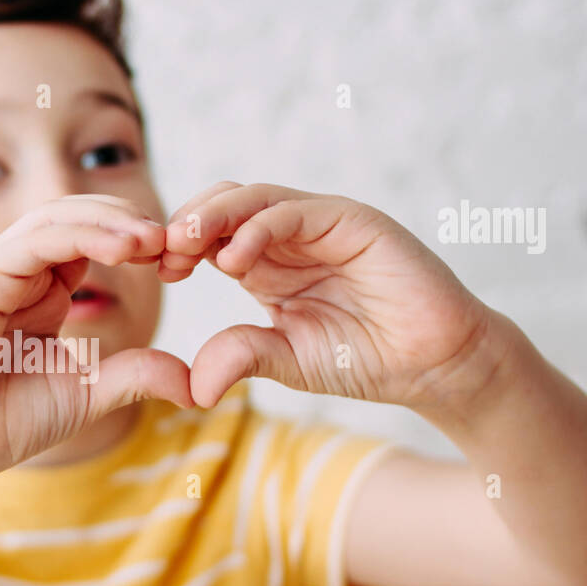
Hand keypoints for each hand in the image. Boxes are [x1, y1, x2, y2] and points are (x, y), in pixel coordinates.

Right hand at [0, 195, 192, 500]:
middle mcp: (15, 272)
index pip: (91, 240)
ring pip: (57, 218)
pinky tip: (123, 248)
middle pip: (77, 216)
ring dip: (111, 221)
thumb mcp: (87, 394)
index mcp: (39, 291)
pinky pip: (34, 241)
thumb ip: (135, 376)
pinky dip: (81, 236)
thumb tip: (195, 383)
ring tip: (155, 239)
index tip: (181, 260)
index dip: (136, 242)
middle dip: (129, 221)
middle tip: (178, 240)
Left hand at [159, 182, 498, 410]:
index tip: (151, 270)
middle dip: (183, 224)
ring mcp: (320, 224)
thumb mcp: (288, 360)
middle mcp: (288, 236)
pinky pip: (294, 211)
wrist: (435, 364)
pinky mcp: (351, 221)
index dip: (175, 246)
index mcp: (265, 263)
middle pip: (221, 206)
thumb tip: (194, 387)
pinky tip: (233, 260)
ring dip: (211, 216)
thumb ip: (242, 356)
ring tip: (182, 246)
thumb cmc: (366, 359)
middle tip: (157, 254)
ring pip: (251, 198)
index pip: (207, 236)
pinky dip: (258, 227)